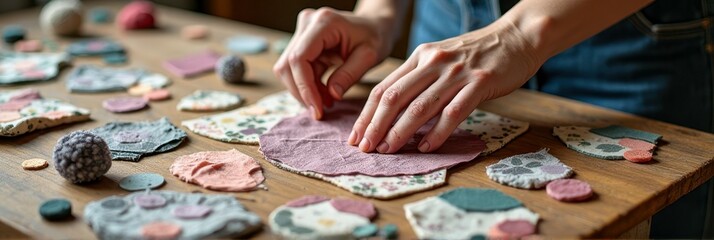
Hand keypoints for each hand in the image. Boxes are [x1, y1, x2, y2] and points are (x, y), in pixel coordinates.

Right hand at [273, 7, 392, 119]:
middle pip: (288, 64)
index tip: (317, 108)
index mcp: (324, 23)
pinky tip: (324, 94)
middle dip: (302, 92)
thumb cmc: (375, 37)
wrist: (375, 25)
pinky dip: (308, 85)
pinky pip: (296, 68)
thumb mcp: (369, 57)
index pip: (299, 58)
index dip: (304, 87)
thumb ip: (349, 75)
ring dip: (304, 90)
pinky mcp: (302, 41)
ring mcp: (302, 31)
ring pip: (288, 68)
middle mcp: (307, 23)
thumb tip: (331, 95)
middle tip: (321, 110)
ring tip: (327, 101)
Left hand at [348, 19, 543, 152]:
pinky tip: (426, 147)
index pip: (384, 88)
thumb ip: (419, 79)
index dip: (366, 115)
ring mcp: (456, 73)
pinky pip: (453, 112)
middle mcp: (433, 62)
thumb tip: (394, 113)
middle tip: (365, 148)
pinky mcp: (479, 83)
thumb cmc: (477, 54)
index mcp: (420, 56)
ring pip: (419, 107)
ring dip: (400, 132)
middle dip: (375, 126)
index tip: (356, 136)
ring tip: (388, 151)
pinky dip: (437, 133)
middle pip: (394, 98)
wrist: (518, 37)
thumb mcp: (441, 58)